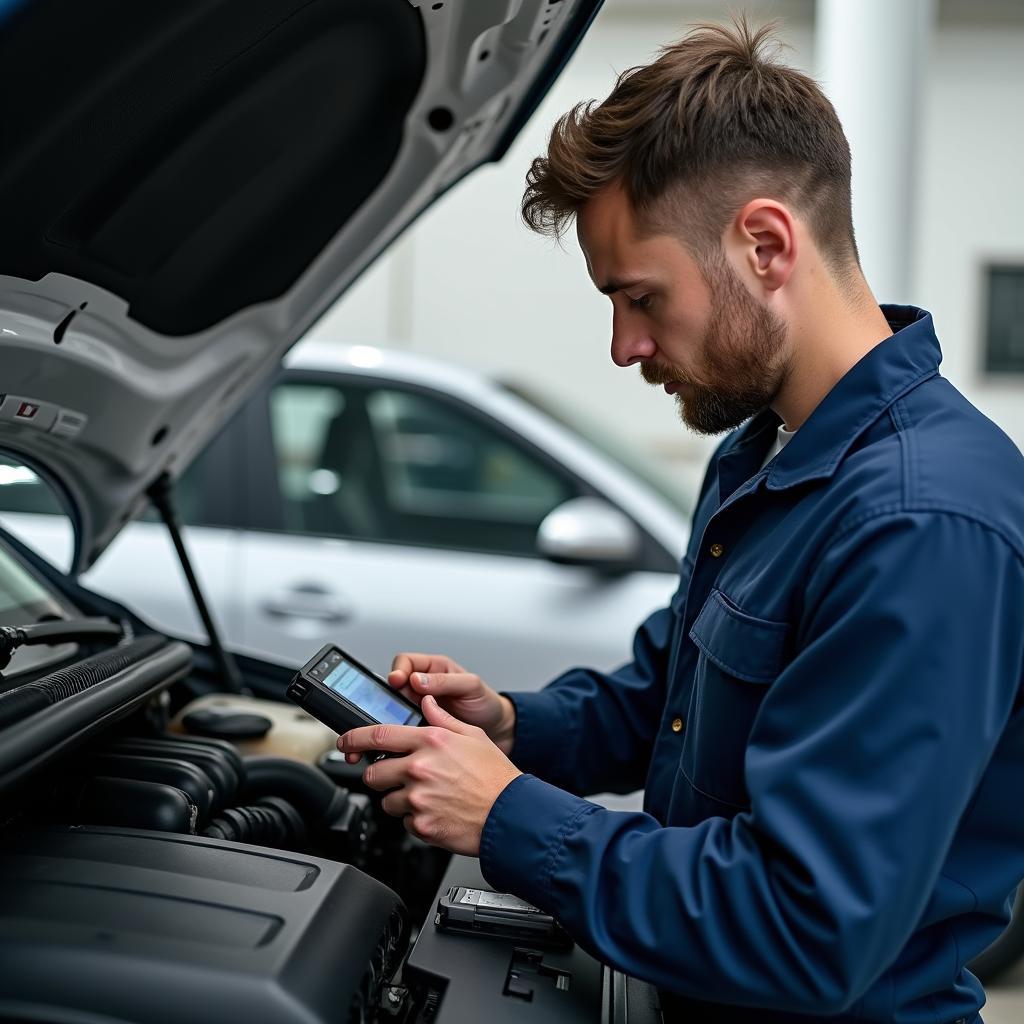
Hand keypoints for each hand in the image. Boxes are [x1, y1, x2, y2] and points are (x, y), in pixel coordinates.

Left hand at [337, 695, 521, 855]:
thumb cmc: (495, 776)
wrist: (510, 814)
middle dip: (380, 775)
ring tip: (427, 797)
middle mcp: (420, 768)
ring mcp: (418, 799)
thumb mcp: (473, 736)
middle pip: (374, 772)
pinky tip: (436, 811)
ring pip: (386, 800)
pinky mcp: (421, 825)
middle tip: (396, 777)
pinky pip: (404, 821)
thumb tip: (426, 703)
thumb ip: (443, 718)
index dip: (354, 737)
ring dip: (399, 799)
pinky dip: (415, 819)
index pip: (378, 735)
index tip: (345, 741)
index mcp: (430, 742)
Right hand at [379, 652, 516, 753]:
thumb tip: (417, 679)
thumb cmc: (485, 702)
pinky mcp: (420, 725)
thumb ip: (445, 681)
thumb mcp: (470, 686)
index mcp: (434, 669)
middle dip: (388, 694)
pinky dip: (399, 730)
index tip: (397, 681)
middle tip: (387, 705)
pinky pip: (403, 725)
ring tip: (389, 723)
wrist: (497, 729)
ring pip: (395, 706)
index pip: (406, 662)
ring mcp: (420, 706)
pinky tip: (401, 735)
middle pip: (394, 685)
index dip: (399, 670)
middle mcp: (423, 686)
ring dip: (391, 714)